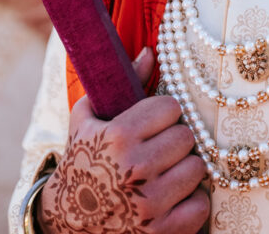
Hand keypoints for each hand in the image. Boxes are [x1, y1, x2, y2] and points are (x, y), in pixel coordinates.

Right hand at [38, 49, 207, 233]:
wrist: (68, 218)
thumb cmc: (83, 160)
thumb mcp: (88, 118)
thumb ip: (122, 81)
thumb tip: (151, 52)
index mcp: (118, 137)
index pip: (171, 107)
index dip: (164, 113)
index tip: (155, 122)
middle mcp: (135, 170)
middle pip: (186, 136)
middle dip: (175, 140)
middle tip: (161, 147)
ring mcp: (150, 204)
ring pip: (197, 169)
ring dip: (184, 169)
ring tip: (166, 172)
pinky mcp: (162, 232)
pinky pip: (200, 205)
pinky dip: (190, 202)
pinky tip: (172, 197)